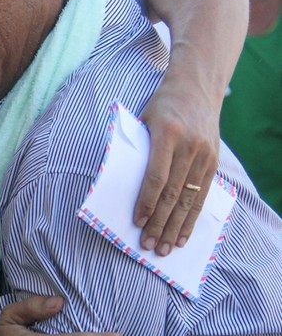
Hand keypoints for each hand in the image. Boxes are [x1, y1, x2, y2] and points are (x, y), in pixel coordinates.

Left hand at [135, 78, 218, 256]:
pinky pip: (202, 196)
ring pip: (189, 199)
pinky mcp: (213, 162)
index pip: (156, 176)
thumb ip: (138, 149)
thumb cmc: (162, 106)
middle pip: (173, 193)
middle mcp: (190, 146)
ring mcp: (204, 155)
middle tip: (149, 244)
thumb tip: (121, 185)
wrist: (197, 87)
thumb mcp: (143, 119)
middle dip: (159, 222)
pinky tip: (183, 235)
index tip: (137, 221)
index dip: (146, 201)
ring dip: (175, 227)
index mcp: (168, 134)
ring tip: (165, 248)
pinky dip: (192, 218)